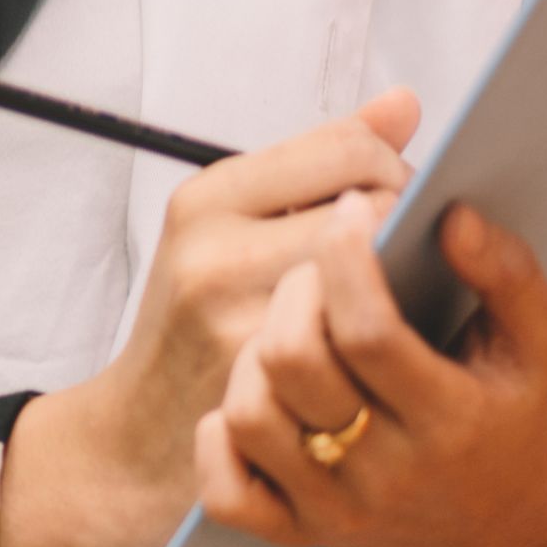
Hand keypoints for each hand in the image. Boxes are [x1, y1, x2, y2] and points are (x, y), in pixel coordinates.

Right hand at [0, 90, 414, 546]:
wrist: (135, 444)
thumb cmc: (195, 325)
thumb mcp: (230, 229)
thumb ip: (319, 161)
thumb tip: (404, 102)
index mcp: (207, 200)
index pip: (347, 148)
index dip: (395, 167)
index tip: (400, 195)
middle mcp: (216, 255)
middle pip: (372, 209)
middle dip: (408, 225)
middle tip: (411, 249)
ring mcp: (240, 324)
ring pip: (375, 277)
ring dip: (404, 282)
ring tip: (399, 291)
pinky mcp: (269, 388)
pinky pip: (360, 342)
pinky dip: (386, 334)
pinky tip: (383, 344)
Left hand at [196, 203, 546, 546]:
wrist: (494, 521)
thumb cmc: (504, 411)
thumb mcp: (535, 340)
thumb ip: (508, 271)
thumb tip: (452, 218)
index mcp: (450, 420)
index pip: (370, 332)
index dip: (346, 258)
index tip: (351, 211)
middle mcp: (386, 473)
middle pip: (294, 362)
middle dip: (297, 290)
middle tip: (319, 269)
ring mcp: (333, 508)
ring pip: (250, 413)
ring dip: (257, 350)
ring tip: (294, 328)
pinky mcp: (295, 530)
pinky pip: (223, 490)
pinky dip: (220, 437)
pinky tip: (261, 396)